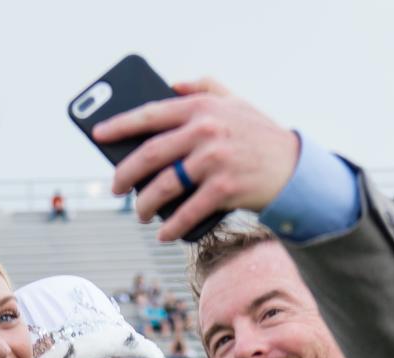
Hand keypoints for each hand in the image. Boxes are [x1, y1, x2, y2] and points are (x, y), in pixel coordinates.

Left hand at [93, 79, 299, 241]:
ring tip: (140, 214)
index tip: (98, 134)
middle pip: (151, 154)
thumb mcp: (235, 102)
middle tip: (115, 188)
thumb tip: (171, 87)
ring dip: (146, 204)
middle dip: (126, 174)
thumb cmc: (260, 136)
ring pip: (165, 185)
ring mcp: (214, 160)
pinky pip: (187, 211)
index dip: (120, 125)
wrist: (294, 168)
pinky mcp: (224, 189)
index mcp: (202, 107)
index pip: (151, 114)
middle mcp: (205, 130)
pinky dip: (172, 226)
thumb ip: (205, 89)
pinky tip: (163, 234)